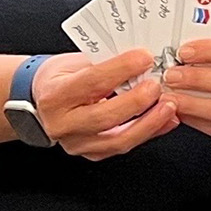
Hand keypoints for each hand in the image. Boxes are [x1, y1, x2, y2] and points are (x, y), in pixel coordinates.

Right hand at [32, 49, 177, 159]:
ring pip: (118, 140)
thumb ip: (105, 62)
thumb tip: (142, 58)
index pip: (91, 82)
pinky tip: (166, 120)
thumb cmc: (61, 78)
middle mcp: (62, 124)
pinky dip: (150, 132)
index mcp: (55, 95)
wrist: (42, 99)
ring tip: (169, 106)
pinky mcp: (92, 153)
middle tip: (158, 85)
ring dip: (149, 122)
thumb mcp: (75, 62)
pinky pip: (124, 146)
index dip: (121, 69)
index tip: (145, 58)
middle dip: (137, 101)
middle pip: (105, 116)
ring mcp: (77, 143)